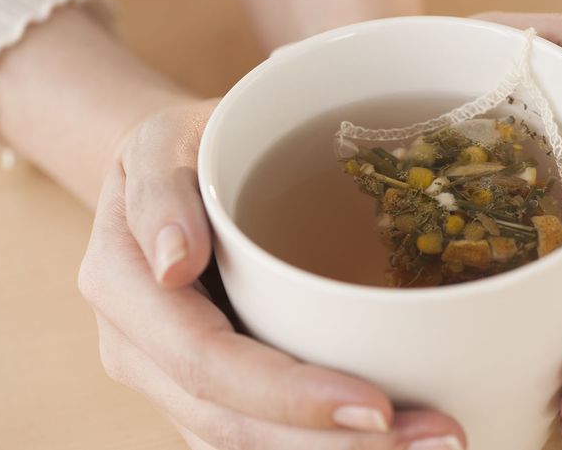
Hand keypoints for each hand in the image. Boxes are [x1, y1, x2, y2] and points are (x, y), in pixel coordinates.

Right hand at [78, 100, 467, 449]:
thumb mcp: (163, 141)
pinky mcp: (203, 390)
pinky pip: (254, 438)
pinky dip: (319, 447)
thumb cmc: (180, 151)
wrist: (164, 180)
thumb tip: (173, 265)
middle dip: (333, 446)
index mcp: (123, 286)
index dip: (289, 396)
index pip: (205, 360)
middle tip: (438, 438)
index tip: (377, 406)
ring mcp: (168, 378)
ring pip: (244, 446)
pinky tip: (385, 441)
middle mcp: (137, 349)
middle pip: (230, 423)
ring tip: (431, 442)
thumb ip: (159, 192)